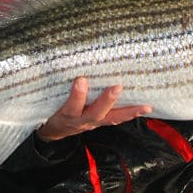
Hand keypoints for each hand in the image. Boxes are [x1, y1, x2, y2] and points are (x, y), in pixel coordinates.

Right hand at [36, 77, 152, 141]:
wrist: (54, 131)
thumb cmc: (51, 110)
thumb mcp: (48, 102)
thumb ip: (55, 86)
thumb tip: (61, 62)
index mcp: (66, 114)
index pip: (71, 106)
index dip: (77, 96)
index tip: (80, 80)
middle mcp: (81, 121)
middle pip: (95, 113)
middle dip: (107, 100)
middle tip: (118, 87)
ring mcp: (93, 123)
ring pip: (111, 118)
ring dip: (128, 112)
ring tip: (145, 106)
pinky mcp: (101, 122)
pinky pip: (116, 119)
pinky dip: (130, 114)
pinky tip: (144, 109)